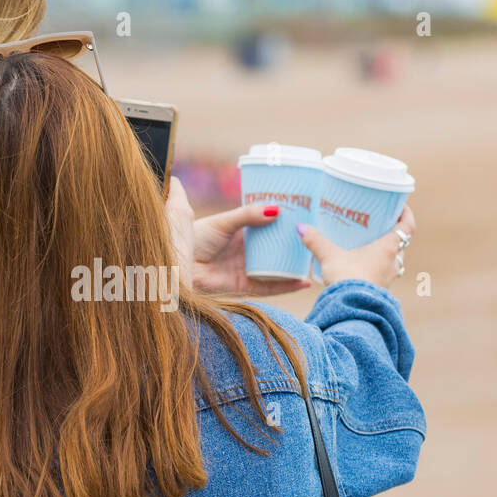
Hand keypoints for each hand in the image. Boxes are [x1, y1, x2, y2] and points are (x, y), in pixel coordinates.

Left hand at [166, 182, 311, 296]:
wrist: (178, 262)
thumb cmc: (195, 237)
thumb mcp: (225, 221)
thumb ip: (248, 214)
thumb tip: (276, 209)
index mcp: (241, 232)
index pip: (269, 226)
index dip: (285, 223)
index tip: (306, 215)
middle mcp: (246, 251)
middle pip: (276, 248)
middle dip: (295, 245)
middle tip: (318, 237)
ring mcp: (247, 269)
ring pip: (277, 268)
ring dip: (295, 266)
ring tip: (316, 260)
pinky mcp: (244, 286)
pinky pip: (270, 287)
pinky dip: (287, 285)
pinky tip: (304, 281)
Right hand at [296, 205, 415, 288]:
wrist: (351, 310)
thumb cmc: (348, 278)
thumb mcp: (330, 256)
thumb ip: (316, 241)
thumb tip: (301, 227)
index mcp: (388, 248)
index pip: (407, 226)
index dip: (406, 214)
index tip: (401, 206)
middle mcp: (393, 263)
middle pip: (401, 244)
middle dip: (393, 233)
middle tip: (381, 224)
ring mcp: (387, 279)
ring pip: (393, 261)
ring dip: (386, 253)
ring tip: (371, 244)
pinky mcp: (378, 290)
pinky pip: (382, 274)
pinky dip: (377, 267)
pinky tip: (363, 266)